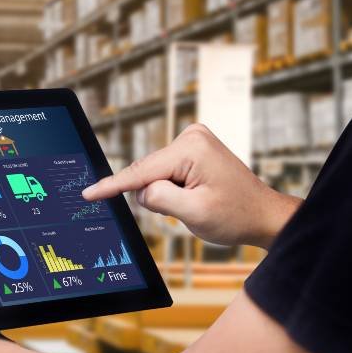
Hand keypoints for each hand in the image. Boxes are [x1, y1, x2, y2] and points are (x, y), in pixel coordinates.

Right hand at [82, 124, 300, 248]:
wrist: (263, 215)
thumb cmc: (236, 215)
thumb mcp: (194, 213)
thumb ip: (159, 198)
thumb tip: (140, 191)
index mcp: (191, 148)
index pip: (141, 171)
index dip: (112, 186)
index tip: (88, 194)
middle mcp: (191, 137)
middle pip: (148, 173)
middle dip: (157, 195)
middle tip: (188, 208)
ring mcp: (192, 140)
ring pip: (155, 174)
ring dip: (167, 193)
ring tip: (197, 201)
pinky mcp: (192, 149)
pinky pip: (165, 172)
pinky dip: (172, 188)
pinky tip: (195, 195)